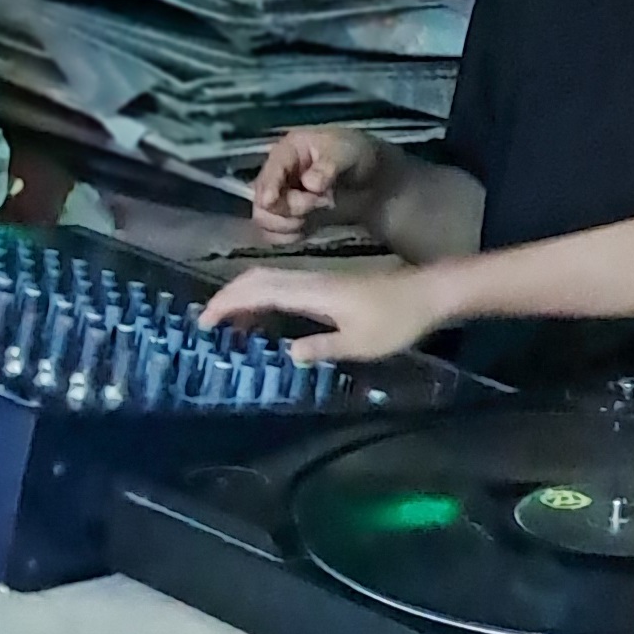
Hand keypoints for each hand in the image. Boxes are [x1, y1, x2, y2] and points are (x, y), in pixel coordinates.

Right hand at [199, 258, 457, 362]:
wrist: (428, 294)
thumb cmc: (397, 320)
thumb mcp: (361, 343)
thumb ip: (322, 347)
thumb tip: (286, 354)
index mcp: (312, 292)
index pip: (258, 291)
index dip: (228, 304)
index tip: (204, 324)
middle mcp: (309, 280)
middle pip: (257, 279)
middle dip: (228, 298)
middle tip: (206, 325)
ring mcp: (318, 280)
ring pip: (268, 281)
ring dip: (243, 298)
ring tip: (228, 326)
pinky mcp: (327, 286)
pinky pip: (283, 287)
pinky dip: (263, 299)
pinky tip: (263, 319)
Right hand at [250, 124, 390, 240]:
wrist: (372, 179)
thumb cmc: (356, 155)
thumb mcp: (347, 153)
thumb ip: (329, 166)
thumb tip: (310, 184)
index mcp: (288, 151)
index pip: (272, 168)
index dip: (269, 186)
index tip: (271, 202)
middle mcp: (277, 174)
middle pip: (262, 199)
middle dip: (290, 207)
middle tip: (321, 203)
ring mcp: (279, 198)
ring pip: (264, 219)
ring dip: (287, 224)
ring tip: (315, 214)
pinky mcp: (287, 218)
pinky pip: (273, 234)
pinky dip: (287, 236)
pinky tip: (307, 228)